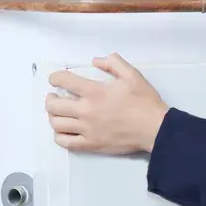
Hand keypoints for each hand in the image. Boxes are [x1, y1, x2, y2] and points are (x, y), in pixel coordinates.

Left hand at [45, 53, 169, 154]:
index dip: (55, 77)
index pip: (64, 81)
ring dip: (53, 116)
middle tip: (55, 95)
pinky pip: (65, 142)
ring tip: (59, 112)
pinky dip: (59, 136)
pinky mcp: (90, 144)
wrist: (155, 128)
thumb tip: (95, 61)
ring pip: (56, 124)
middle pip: (53, 105)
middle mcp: (86, 111)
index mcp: (95, 92)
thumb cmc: (144, 101)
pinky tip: (65, 130)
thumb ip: (114, 63)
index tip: (56, 78)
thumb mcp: (133, 75)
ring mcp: (86, 129)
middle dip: (50, 98)